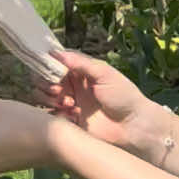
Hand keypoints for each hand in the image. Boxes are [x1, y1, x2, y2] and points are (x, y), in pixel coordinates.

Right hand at [34, 51, 153, 153]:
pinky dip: (56, 115)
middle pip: (46, 80)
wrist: (133, 126)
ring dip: (51, 100)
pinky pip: (51, 116)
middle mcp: (73, 86)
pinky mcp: (70, 122)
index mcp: (81, 72)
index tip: (46, 69)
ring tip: (70, 105)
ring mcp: (70, 104)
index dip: (48, 65)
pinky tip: (72, 116)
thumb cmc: (123, 95)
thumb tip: (57, 52)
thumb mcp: (104, 74)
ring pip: (45, 98)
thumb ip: (81, 63)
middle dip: (47, 84)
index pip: (57, 63)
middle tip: (58, 91)